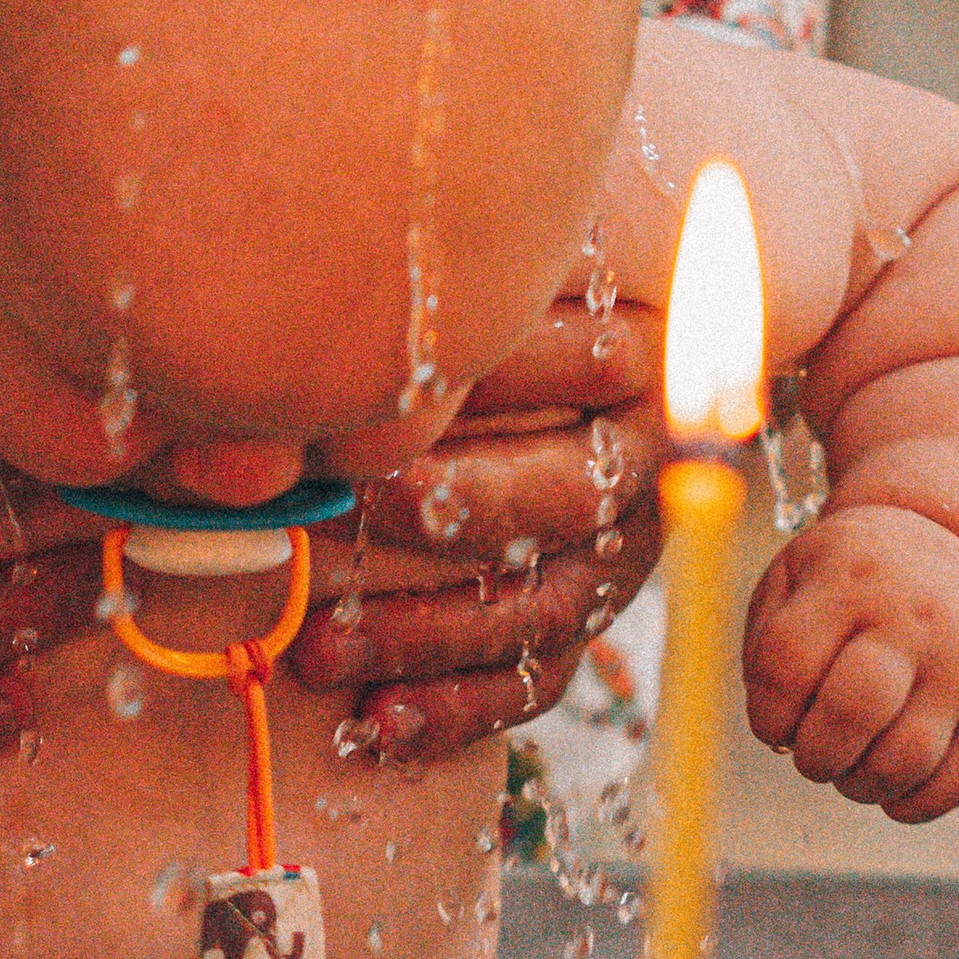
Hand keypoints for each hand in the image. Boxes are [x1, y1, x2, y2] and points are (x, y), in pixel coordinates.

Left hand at [285, 299, 666, 757]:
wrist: (591, 354)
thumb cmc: (486, 294)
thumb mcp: (506, 259)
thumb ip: (460, 256)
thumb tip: (339, 234)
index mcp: (633, 354)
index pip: (586, 366)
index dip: (491, 381)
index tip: (384, 394)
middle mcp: (637, 459)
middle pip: (569, 497)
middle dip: (460, 509)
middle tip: (360, 505)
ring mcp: (614, 548)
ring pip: (541, 609)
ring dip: (428, 636)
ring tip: (320, 648)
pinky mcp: (579, 613)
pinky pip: (534, 681)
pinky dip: (456, 711)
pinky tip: (379, 723)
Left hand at [743, 503, 958, 822]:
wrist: (957, 544)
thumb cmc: (851, 580)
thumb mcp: (795, 576)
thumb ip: (766, 648)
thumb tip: (779, 738)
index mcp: (851, 582)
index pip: (787, 667)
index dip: (767, 715)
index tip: (773, 724)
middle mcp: (916, 620)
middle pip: (853, 712)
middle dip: (815, 755)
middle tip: (811, 753)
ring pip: (904, 759)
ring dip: (859, 785)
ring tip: (848, 767)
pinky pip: (956, 785)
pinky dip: (910, 805)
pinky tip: (888, 788)